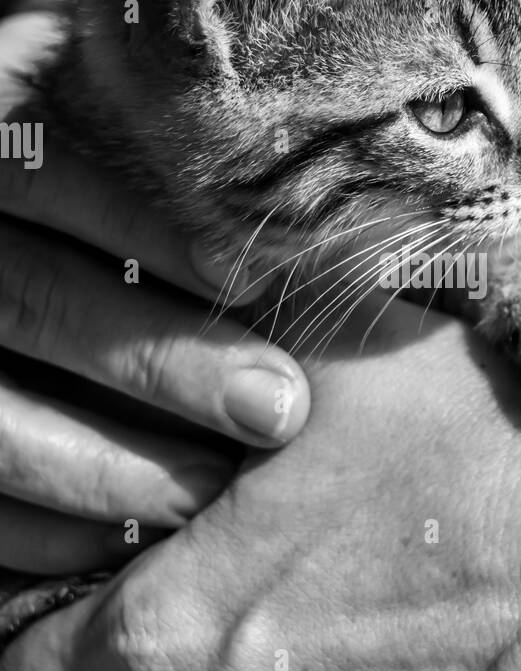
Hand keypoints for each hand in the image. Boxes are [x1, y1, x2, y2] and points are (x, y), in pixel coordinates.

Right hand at [0, 14, 309, 570]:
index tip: (253, 277)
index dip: (144, 226)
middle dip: (162, 360)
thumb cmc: (92, 180)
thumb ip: (171, 153)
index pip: (45, 173)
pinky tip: (127, 541)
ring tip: (214, 489)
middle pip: (32, 302)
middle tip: (279, 408)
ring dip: (108, 465)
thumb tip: (338, 212)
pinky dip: (42, 532)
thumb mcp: (103, 129)